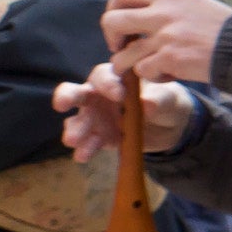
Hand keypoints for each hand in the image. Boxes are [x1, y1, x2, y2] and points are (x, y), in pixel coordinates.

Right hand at [53, 62, 192, 159]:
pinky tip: (83, 156)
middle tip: (61, 104)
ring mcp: (96, 117)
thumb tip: (147, 104)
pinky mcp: (99, 137)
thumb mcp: (169, 98)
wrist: (169, 125)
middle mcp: (98, 95)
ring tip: (72, 140)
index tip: (119, 96)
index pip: (104, 75)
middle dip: (67, 97)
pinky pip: (88, 142)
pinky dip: (85, 148)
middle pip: (77, 92)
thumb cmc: (166, 100)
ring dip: (74, 130)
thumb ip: (160, 99)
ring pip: (78, 120)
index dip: (108, 84)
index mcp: (115, 78)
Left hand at [100, 0, 231, 85]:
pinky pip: (143, 71)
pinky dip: (153, 76)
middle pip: (112, 21)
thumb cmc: (223, 28)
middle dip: (111, 38)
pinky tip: (169, 74)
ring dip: (129, 65)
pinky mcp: (170, 59)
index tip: (120, 23)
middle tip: (120, 47)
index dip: (113, 8)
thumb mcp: (194, 3)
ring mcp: (165, 37)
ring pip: (124, 54)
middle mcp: (163, 12)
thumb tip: (140, 10)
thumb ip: (167, 4)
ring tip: (146, 68)